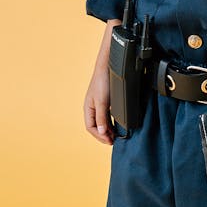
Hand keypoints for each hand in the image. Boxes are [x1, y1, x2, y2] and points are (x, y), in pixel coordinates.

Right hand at [83, 19, 119, 145]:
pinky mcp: (106, 99)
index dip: (99, 136)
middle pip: (96, 126)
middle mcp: (93, 107)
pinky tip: (117, 123)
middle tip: (114, 140)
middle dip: (104, 134)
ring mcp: (99, 103)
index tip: (110, 141)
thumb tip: (102, 132)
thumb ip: (102, 117)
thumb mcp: (103, 102)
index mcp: (89, 108)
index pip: (91, 127)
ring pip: (102, 121)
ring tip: (116, 135)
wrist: (108, 65)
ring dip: (108, 129)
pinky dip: (111, 121)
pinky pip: (107, 115)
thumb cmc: (103, 82)